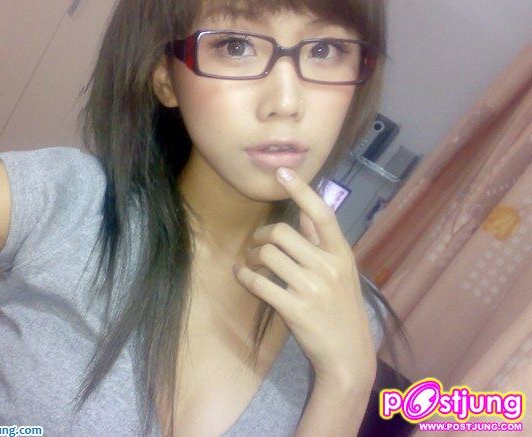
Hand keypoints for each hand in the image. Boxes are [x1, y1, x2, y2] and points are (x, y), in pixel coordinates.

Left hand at [233, 167, 376, 387]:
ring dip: (252, 257)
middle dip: (261, 236)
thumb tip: (305, 210)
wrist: (348, 353)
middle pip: (282, 233)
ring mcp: (312, 288)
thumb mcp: (342, 271)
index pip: (321, 214)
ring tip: (252, 264)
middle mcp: (328, 266)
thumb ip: (322, 241)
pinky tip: (242, 275)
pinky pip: (260, 283)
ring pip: (267, 255)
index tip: (282, 172)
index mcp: (341, 253)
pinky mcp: (295, 309)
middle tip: (257, 245)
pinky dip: (245, 276)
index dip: (301, 190)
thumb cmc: (343, 308)